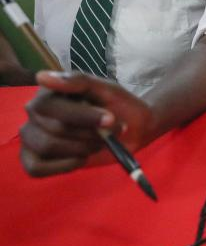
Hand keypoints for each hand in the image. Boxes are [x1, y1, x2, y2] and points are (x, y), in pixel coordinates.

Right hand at [20, 71, 154, 176]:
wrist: (133, 130)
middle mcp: (35, 113)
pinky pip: (36, 168)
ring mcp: (32, 137)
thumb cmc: (119, 106)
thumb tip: (41, 77)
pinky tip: (82, 158)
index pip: (51, 106)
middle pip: (54, 129)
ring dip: (82, 148)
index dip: (82, 116)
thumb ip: (78, 81)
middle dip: (89, 134)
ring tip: (99, 142)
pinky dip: (64, 166)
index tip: (110, 119)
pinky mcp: (35, 159)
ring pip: (47, 147)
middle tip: (111, 131)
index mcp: (48, 92)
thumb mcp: (107, 88)